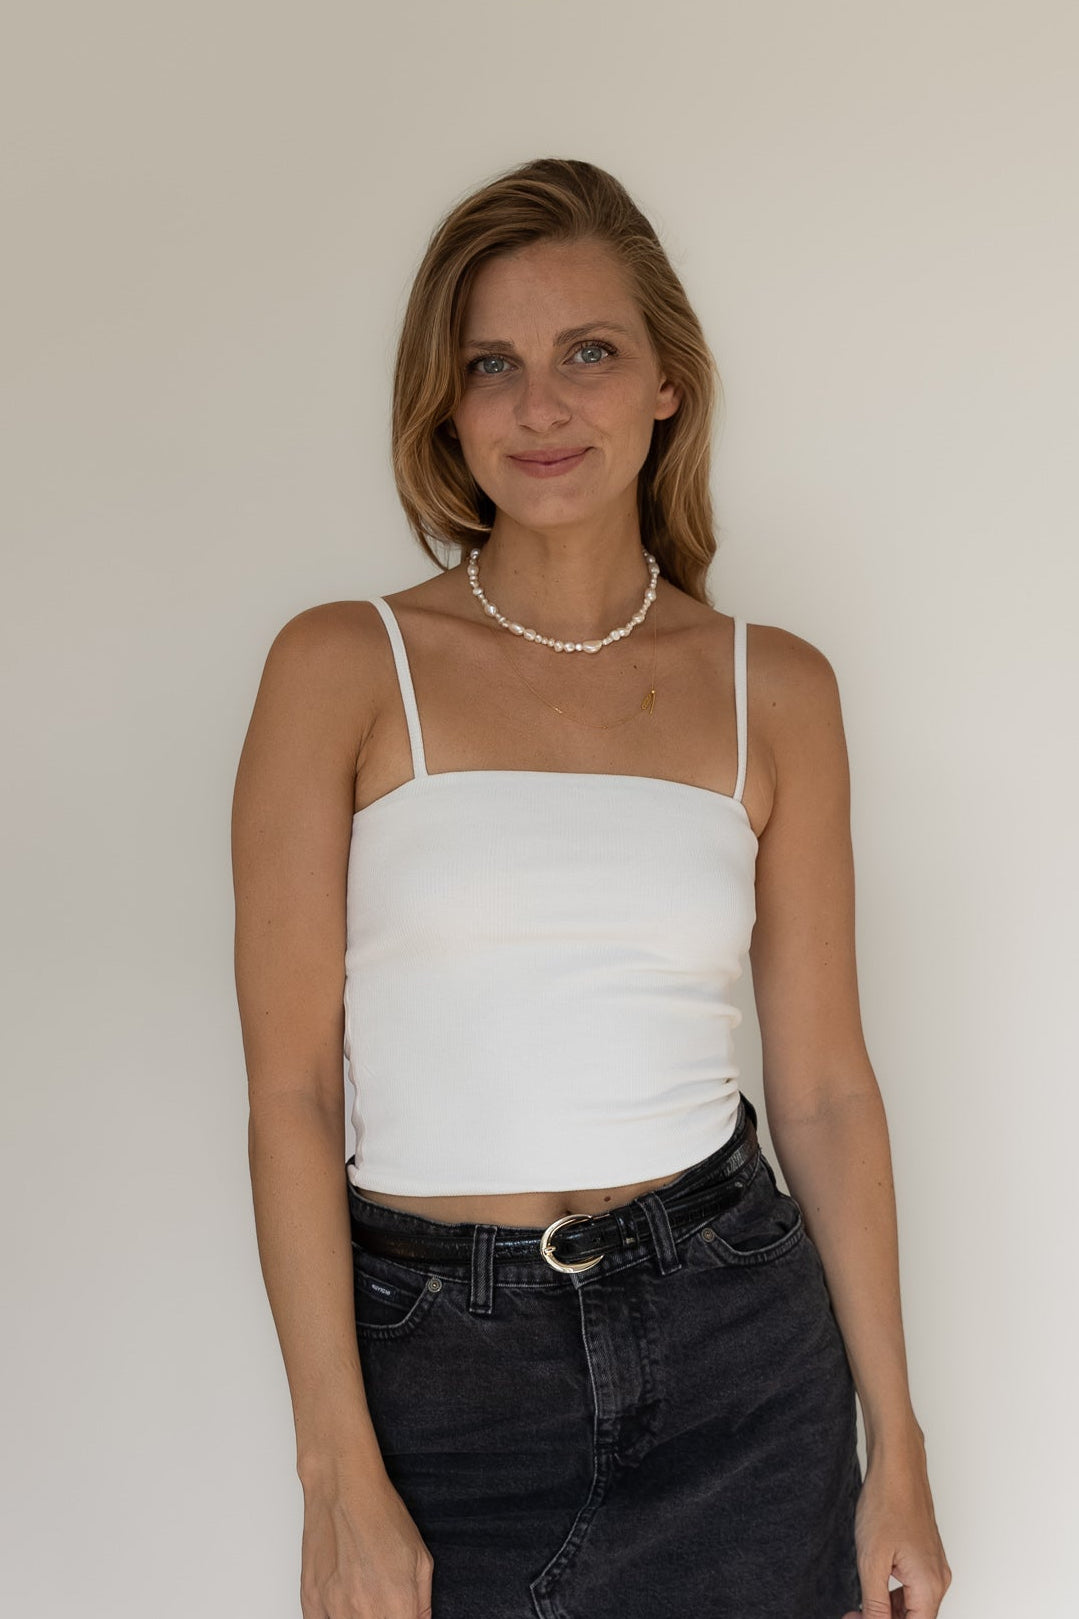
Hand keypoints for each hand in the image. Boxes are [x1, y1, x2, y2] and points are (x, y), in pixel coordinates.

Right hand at [299, 1460, 433, 1617]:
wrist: (343, 1489)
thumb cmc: (382, 1516)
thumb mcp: (420, 1559)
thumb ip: (423, 1603)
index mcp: (397, 1606)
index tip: (402, 1613)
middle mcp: (363, 1613)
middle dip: (383, 1618)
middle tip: (384, 1602)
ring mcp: (333, 1610)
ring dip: (358, 1617)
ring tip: (364, 1598)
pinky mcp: (310, 1601)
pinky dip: (333, 1616)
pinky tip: (343, 1600)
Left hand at [841, 1439, 951, 1617]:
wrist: (897, 1467)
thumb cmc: (887, 1503)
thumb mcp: (872, 1560)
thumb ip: (875, 1603)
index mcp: (929, 1585)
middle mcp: (938, 1580)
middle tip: (852, 1614)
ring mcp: (934, 1567)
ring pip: (914, 1607)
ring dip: (888, 1612)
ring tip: (858, 1607)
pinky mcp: (926, 1557)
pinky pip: (914, 1589)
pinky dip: (894, 1596)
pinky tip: (873, 1591)